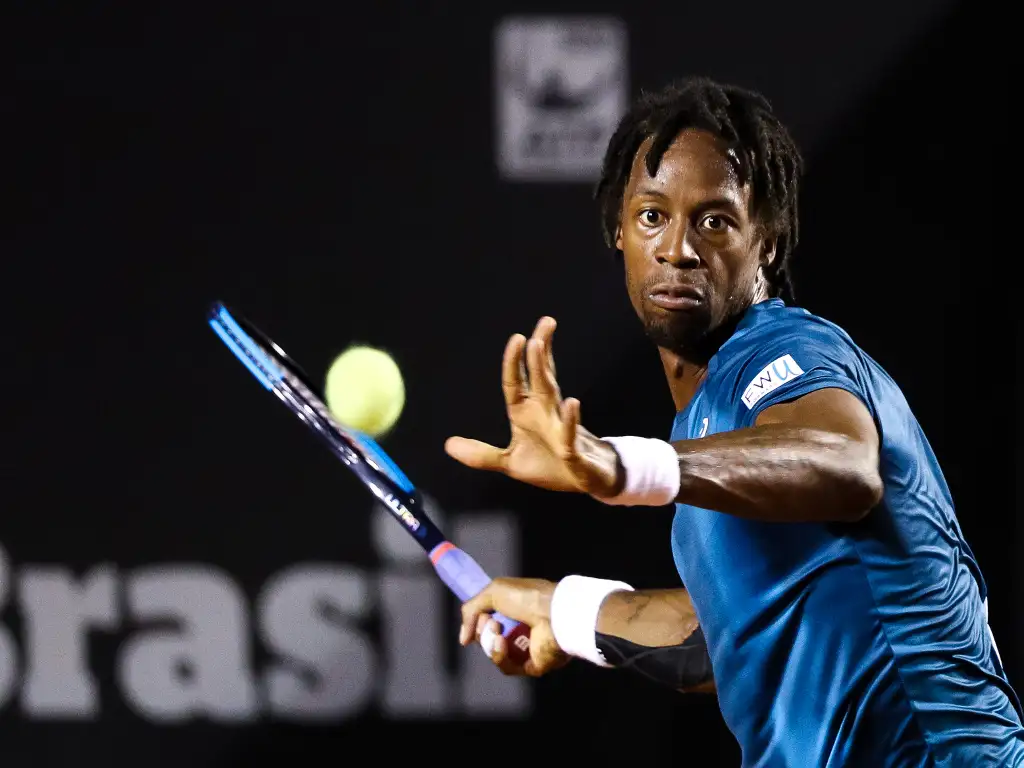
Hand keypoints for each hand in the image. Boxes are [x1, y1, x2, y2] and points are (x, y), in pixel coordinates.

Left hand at [445, 316, 622, 496]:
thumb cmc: (551, 467)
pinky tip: (572, 402)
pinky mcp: (573, 450)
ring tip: (539, 346)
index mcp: (527, 414)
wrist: (587, 482)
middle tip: (543, 323)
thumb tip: (447, 444)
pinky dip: (569, 419)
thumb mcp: (511, 463)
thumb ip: (481, 455)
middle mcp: (545, 414)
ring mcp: (561, 429)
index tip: (518, 336)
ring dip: (544, 370)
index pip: (516, 383)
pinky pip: (569, 433)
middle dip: (537, 352)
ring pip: (552, 394)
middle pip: (540, 377)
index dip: (514, 361)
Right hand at [459, 577, 570, 676]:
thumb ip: (471, 611)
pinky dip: (500, 656)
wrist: (554, 613)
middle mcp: (521, 628)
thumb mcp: (493, 591)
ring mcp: (527, 648)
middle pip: (488, 637)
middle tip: (491, 621)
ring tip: (498, 631)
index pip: (488, 620)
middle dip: (484, 630)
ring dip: (490, 642)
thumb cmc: (527, 597)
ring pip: (494, 653)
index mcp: (515, 609)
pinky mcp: (532, 665)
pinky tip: (502, 644)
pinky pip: (507, 667)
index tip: (478, 616)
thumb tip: (463, 639)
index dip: (479, 619)